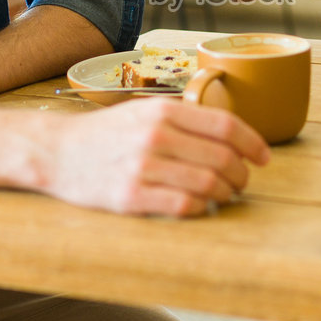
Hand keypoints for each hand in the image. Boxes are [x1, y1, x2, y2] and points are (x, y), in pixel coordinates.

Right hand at [42, 96, 269, 216]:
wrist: (56, 152)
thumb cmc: (106, 134)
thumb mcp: (144, 111)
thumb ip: (184, 118)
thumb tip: (231, 134)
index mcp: (163, 111)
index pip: (226, 127)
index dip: (253, 144)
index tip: (264, 158)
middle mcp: (155, 136)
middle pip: (223, 159)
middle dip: (241, 175)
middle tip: (241, 183)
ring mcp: (143, 167)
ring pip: (208, 185)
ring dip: (224, 195)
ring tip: (222, 197)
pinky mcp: (130, 196)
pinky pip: (182, 206)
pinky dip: (199, 209)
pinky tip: (198, 207)